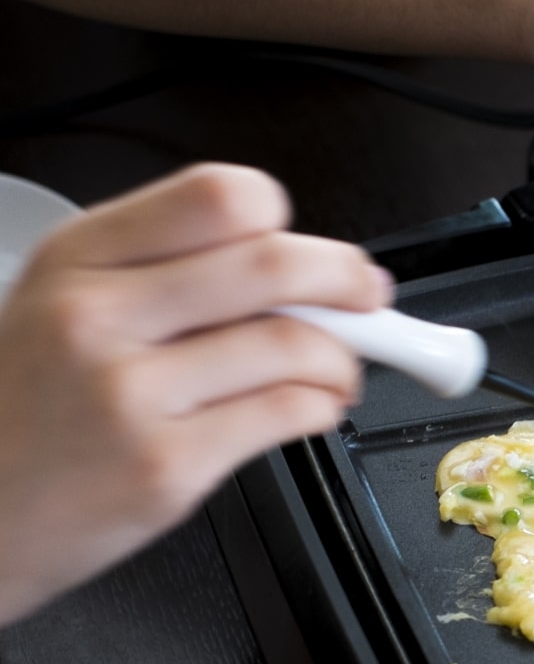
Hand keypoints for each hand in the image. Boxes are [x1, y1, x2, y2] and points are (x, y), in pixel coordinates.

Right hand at [0, 165, 388, 627]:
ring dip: (343, 359)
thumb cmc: (28, 412)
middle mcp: (98, 316)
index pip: (216, 197)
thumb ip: (168, 279)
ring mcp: (130, 394)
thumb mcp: (64, 308)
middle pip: (271, 265)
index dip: (286, 223)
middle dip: (349, 282)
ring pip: (293, 345)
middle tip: (370, 300)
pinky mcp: (165, 465)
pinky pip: (285, 416)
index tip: (314, 250)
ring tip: (337, 372)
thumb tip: (299, 273)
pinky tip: (311, 411)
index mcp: (79, 259)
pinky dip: (322, 409)